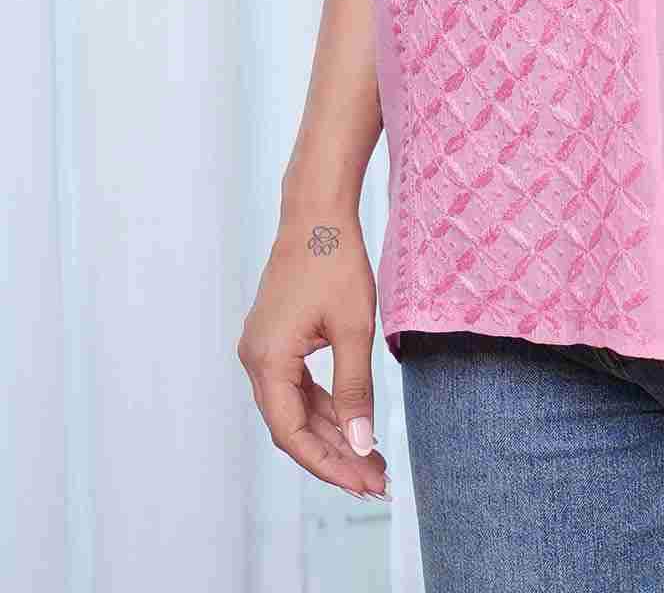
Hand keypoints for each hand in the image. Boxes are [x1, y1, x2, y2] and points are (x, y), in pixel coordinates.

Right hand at [237, 214, 390, 499]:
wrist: (317, 211)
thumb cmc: (335, 261)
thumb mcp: (354, 328)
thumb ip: (356, 389)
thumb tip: (361, 444)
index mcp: (267, 359)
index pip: (292, 433)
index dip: (328, 464)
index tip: (364, 483)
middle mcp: (255, 359)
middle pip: (293, 426)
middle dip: (336, 455)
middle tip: (377, 481)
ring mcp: (263, 349)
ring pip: (296, 409)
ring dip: (332, 434)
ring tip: (372, 459)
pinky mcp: (275, 340)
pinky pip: (297, 386)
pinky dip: (325, 406)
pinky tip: (354, 423)